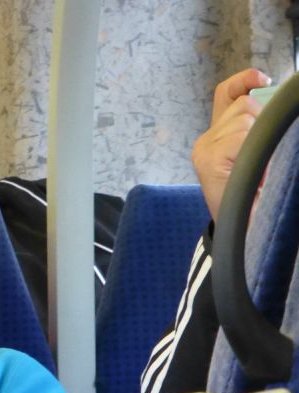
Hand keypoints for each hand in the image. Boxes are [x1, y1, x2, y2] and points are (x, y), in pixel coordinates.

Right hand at [192, 68, 270, 221]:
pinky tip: (248, 170)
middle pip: (243, 105)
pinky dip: (252, 150)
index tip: (263, 79)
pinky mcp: (208, 160)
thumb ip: (255, 127)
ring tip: (257, 167)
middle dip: (262, 121)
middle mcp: (205, 141)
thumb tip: (271, 96)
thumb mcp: (255, 153)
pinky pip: (240, 137)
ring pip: (245, 119)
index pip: (226, 94)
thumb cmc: (254, 193)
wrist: (245, 230)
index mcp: (216, 136)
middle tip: (262, 153)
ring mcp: (204, 150)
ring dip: (259, 139)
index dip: (243, 81)